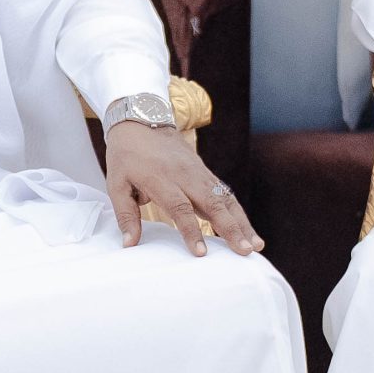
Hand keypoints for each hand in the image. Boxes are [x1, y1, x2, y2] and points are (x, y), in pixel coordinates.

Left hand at [105, 119, 260, 256]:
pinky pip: (226, 194)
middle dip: (232, 229)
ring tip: (256, 245)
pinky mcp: (205, 172)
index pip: (180, 208)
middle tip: (246, 251)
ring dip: (242, 223)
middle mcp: (186, 175)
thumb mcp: (116, 183)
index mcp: (161, 179)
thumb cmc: (127, 155)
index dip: (191, 231)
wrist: (143, 120)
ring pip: (226, 199)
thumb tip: (129, 243)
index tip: (201, 252)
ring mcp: (199, 173)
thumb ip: (126, 214)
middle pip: (213, 204)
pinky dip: (238, 212)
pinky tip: (248, 229)